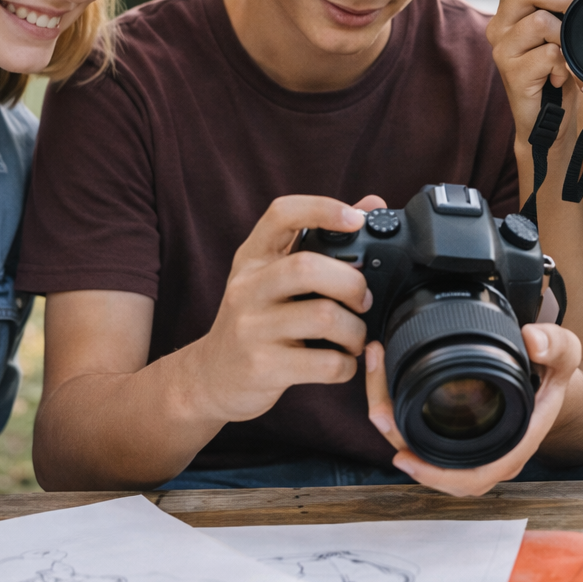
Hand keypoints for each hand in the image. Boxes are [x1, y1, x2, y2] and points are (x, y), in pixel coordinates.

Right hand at [189, 195, 384, 423]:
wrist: (210, 377)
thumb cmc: (255, 321)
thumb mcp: (272, 277)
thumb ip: (319, 242)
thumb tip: (372, 204)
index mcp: (253, 258)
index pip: (281, 214)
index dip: (322, 209)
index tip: (356, 219)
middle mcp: (247, 288)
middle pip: (308, 268)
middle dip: (351, 283)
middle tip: (362, 300)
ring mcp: (252, 329)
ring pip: (324, 317)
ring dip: (355, 331)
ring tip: (354, 338)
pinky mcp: (263, 368)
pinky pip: (326, 364)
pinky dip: (347, 365)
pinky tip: (341, 363)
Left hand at [363, 322, 582, 496]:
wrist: (548, 379)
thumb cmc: (553, 373)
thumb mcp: (564, 354)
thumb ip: (555, 344)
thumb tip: (532, 340)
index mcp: (513, 446)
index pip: (473, 476)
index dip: (436, 474)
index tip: (405, 457)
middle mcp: (489, 456)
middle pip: (435, 469)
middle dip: (401, 441)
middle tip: (379, 412)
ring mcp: (470, 449)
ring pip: (423, 455)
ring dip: (395, 428)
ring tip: (376, 393)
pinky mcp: (455, 437)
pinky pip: (422, 440)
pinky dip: (400, 420)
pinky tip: (384, 392)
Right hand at [486, 0, 578, 139]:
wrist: (548, 122)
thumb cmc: (557, 74)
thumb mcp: (558, 34)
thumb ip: (559, 9)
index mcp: (509, 11)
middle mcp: (499, 27)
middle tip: (577, 10)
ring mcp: (502, 51)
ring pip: (540, 23)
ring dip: (564, 37)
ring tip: (566, 55)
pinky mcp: (512, 74)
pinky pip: (548, 54)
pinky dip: (563, 64)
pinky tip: (560, 76)